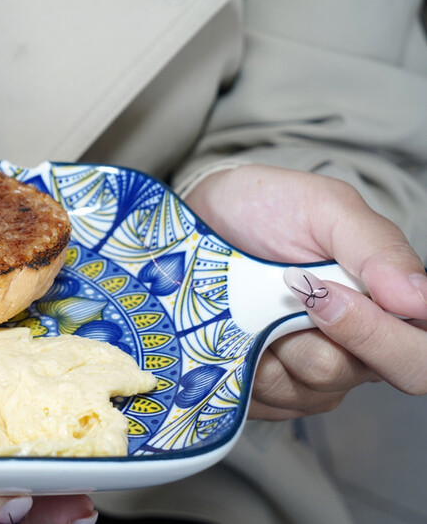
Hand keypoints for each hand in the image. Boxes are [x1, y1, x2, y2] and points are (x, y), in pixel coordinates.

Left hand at [184, 164, 426, 418]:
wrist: (202, 219)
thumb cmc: (269, 208)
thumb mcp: (325, 208)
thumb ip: (376, 247)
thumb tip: (418, 297)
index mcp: (392, 307)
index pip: (419, 355)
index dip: (379, 336)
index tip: (322, 291)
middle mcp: (361, 349)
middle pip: (361, 374)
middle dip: (320, 338)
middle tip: (287, 294)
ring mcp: (314, 374)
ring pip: (307, 386)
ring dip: (272, 342)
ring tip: (254, 302)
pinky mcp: (270, 391)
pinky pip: (267, 400)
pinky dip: (246, 362)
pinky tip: (236, 329)